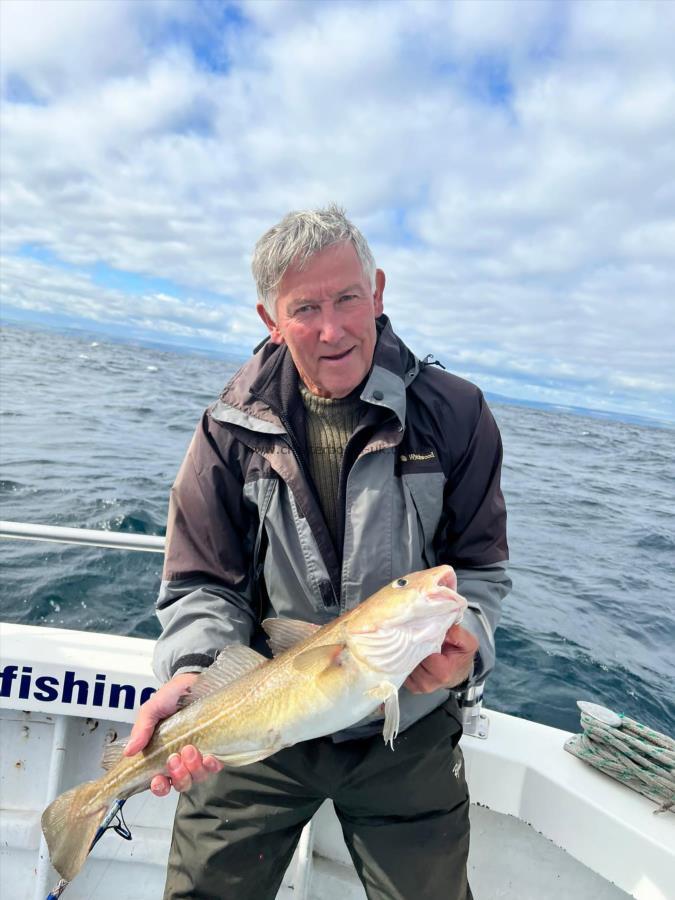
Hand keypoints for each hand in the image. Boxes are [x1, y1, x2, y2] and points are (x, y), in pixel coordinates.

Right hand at [124, 672, 222, 795]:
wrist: (194, 679)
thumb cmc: (172, 695)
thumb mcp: (152, 709)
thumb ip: (141, 728)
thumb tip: (129, 751)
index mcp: (162, 754)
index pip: (160, 781)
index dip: (159, 787)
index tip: (158, 779)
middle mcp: (181, 759)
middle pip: (180, 783)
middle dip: (177, 776)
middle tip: (174, 758)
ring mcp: (200, 755)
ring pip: (197, 777)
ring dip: (193, 769)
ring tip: (190, 749)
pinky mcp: (217, 748)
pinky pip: (215, 766)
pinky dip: (212, 765)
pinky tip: (209, 756)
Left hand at [404, 624, 478, 693]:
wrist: (459, 673)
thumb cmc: (461, 657)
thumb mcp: (468, 643)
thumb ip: (458, 635)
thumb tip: (444, 629)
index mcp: (443, 672)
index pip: (424, 652)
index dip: (422, 640)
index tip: (423, 630)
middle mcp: (428, 683)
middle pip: (412, 658)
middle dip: (413, 645)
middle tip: (415, 633)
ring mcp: (418, 686)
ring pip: (404, 663)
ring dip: (407, 652)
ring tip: (413, 642)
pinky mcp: (411, 686)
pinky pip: (402, 670)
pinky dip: (405, 660)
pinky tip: (411, 652)